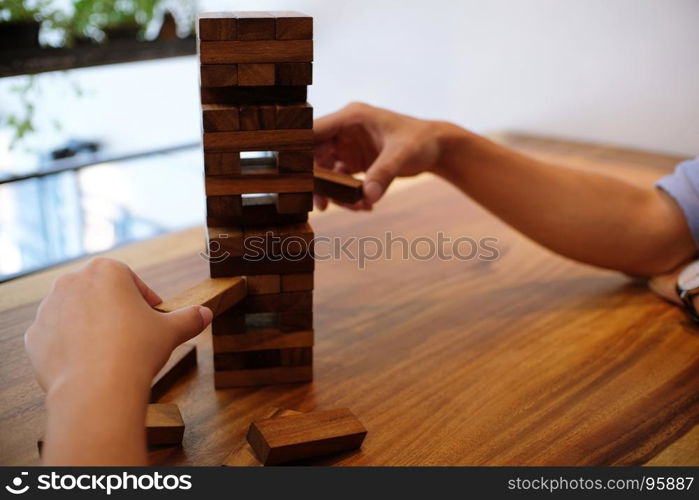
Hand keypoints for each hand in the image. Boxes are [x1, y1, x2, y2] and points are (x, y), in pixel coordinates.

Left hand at [25, 257, 212, 464]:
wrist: (97, 389)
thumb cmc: (136, 351)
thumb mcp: (172, 331)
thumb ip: (190, 318)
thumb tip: (206, 313)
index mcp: (107, 270)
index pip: (131, 280)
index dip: (146, 300)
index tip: (153, 317)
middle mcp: (72, 282)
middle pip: (101, 293)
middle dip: (117, 310)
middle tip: (134, 334)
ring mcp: (49, 309)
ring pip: (77, 313)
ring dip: (93, 326)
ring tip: (112, 351)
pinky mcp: (34, 336)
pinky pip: (57, 337)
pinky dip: (71, 346)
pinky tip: (91, 363)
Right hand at [313, 102, 450, 209]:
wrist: (436, 148)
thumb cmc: (421, 142)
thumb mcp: (402, 154)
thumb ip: (384, 173)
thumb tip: (368, 196)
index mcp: (351, 117)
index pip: (312, 132)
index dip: (300, 152)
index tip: (297, 177)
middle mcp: (344, 130)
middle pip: (313, 155)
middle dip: (317, 182)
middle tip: (322, 206)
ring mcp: (347, 146)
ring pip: (325, 172)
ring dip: (335, 193)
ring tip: (358, 207)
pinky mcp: (353, 161)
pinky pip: (340, 181)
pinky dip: (348, 196)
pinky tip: (366, 206)